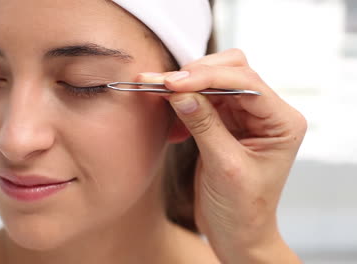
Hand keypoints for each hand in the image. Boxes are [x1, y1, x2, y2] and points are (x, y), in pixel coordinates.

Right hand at [139, 49, 305, 262]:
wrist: (237, 234)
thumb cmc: (242, 209)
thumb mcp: (224, 167)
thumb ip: (204, 125)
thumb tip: (178, 92)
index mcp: (281, 121)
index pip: (245, 82)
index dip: (207, 77)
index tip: (172, 83)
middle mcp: (265, 113)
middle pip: (230, 72)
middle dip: (195, 75)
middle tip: (161, 83)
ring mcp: (244, 117)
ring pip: (212, 83)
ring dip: (183, 87)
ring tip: (156, 93)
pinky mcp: (224, 124)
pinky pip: (200, 102)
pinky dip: (181, 106)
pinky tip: (171, 125)